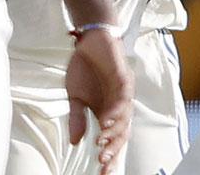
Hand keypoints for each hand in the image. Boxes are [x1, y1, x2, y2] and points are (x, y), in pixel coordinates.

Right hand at [66, 29, 133, 174]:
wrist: (90, 39)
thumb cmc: (84, 67)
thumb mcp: (75, 96)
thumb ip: (77, 118)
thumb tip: (75, 142)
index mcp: (108, 112)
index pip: (112, 139)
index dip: (109, 155)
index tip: (101, 172)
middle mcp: (119, 105)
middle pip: (121, 133)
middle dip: (112, 149)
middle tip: (102, 161)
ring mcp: (123, 92)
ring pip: (124, 118)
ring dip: (114, 132)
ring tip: (102, 143)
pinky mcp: (123, 78)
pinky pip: (123, 97)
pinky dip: (116, 110)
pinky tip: (107, 120)